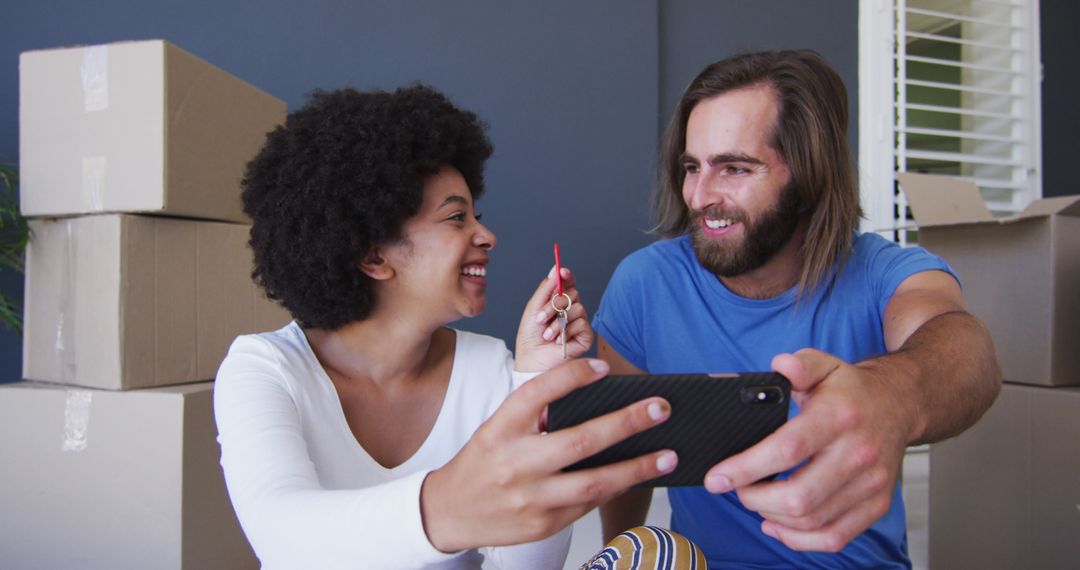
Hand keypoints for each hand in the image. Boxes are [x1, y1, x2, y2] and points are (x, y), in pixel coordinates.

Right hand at [420, 359, 676, 551]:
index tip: (602, 366)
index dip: (571, 376)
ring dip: (636, 468)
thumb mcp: (497, 429)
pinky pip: (588, 505)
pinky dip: (616, 488)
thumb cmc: (482, 463)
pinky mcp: (543, 524)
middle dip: (626, 423)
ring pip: (593, 483)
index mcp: (500, 430)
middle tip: (660, 409)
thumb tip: (593, 398)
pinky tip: (638, 476)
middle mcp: (515, 463)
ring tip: (668, 455)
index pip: (537, 393)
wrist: (449, 512)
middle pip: (578, 440)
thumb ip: (535, 415)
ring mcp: (531, 498)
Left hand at [514, 264, 593, 371]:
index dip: (567, 275)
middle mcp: (569, 309)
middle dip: (555, 304)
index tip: (562, 271)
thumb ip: (546, 289)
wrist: (532, 359)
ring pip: (577, 307)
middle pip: (573, 293)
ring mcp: (578, 321)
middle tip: (542, 317)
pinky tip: (558, 340)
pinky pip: (581, 323)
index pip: (567, 283)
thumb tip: (555, 270)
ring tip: (547, 334)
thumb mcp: (534, 308)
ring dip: (558, 321)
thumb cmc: (531, 337)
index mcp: (557, 301)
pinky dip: (566, 331)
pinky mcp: (585, 335)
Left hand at [702, 349, 915, 552]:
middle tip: (736, 488)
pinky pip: (835, 537)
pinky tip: (779, 525)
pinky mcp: (876, 505)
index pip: (788, 449)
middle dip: (755, 499)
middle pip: (799, 496)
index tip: (717, 477)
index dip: (747, 468)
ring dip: (773, 517)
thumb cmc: (852, 390)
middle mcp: (858, 453)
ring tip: (755, 501)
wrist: (900, 405)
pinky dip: (800, 540)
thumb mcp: (824, 365)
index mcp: (840, 416)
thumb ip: (800, 364)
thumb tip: (781, 366)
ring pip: (813, 521)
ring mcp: (871, 483)